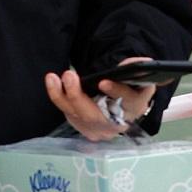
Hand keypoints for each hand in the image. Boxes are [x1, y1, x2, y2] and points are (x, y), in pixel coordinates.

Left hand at [47, 64, 164, 138]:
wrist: (124, 105)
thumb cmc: (131, 87)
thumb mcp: (138, 76)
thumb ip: (136, 68)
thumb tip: (139, 61)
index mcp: (135, 107)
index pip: (127, 101)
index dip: (116, 92)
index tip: (103, 82)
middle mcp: (117, 124)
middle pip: (94, 116)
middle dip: (79, 96)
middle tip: (69, 75)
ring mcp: (99, 130)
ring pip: (77, 116)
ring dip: (62, 96)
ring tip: (53, 78)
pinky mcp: (84, 128)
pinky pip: (68, 114)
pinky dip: (59, 98)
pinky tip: (53, 83)